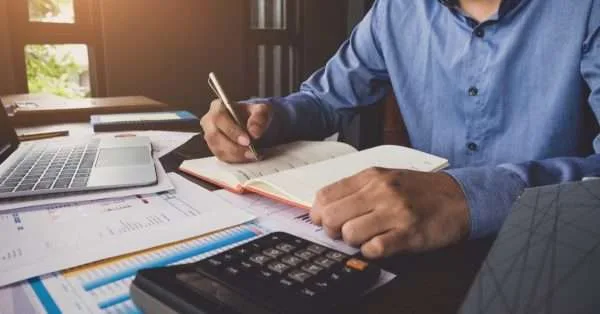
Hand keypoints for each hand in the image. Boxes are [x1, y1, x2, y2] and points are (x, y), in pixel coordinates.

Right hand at [200, 99, 271, 162]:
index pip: (219, 118)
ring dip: (235, 155)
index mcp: (217, 107)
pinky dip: (234, 159)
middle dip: (233, 147)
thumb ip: (259, 117)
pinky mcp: (213, 148)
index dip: (232, 131)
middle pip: (215, 136)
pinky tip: (245, 157)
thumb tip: (254, 132)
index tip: (247, 140)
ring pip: (217, 148)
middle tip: (250, 151)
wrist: (250, 122)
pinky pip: (220, 156)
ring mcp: (209, 136)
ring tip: (250, 155)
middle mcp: (209, 121)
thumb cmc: (251, 114)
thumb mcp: (260, 110)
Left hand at [310, 168, 469, 258]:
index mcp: (371, 176)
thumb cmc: (420, 190)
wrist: (459, 197)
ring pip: (350, 233)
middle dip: (333, 230)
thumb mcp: (386, 178)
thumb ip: (357, 189)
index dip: (318, 213)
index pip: (325, 195)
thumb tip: (325, 207)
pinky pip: (375, 248)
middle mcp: (380, 191)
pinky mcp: (409, 233)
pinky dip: (372, 251)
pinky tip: (380, 245)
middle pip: (331, 217)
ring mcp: (395, 212)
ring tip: (367, 238)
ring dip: (354, 242)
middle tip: (345, 232)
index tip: (324, 220)